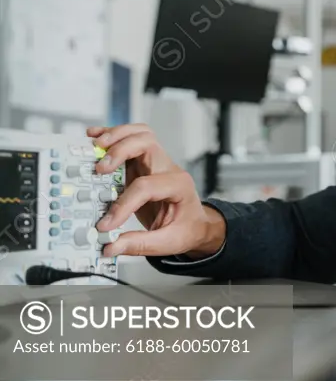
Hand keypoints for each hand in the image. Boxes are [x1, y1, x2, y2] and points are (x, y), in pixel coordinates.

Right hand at [86, 124, 224, 258]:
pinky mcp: (143, 164)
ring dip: (116, 136)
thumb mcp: (168, 242)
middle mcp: (168, 169)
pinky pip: (131, 140)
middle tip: (99, 168)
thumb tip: (112, 246)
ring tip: (95, 146)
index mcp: (179, 186)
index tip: (107, 223)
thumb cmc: (187, 228)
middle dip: (120, 151)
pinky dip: (114, 136)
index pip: (146, 187)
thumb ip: (139, 245)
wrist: (196, 223)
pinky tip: (96, 138)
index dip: (123, 204)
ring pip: (140, 134)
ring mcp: (156, 163)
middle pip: (146, 143)